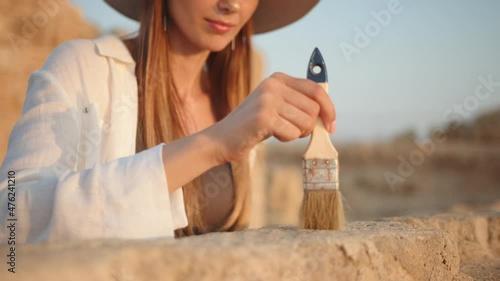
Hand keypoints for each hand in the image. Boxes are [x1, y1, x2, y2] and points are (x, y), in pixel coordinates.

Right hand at [209, 72, 335, 162]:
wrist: (222, 139)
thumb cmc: (253, 126)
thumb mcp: (276, 106)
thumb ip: (298, 103)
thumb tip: (328, 113)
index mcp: (278, 78)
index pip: (316, 90)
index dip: (329, 108)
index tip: (332, 125)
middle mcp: (273, 84)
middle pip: (314, 108)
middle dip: (309, 125)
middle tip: (292, 130)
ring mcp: (268, 99)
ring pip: (306, 121)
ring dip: (297, 132)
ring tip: (278, 131)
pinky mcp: (264, 116)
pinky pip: (293, 132)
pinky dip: (286, 138)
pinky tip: (271, 135)